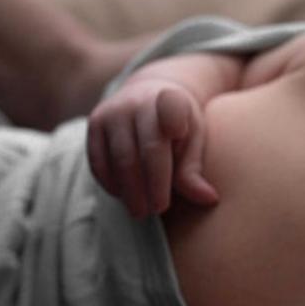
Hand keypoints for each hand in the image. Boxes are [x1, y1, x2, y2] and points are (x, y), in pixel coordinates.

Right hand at [87, 79, 218, 217]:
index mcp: (171, 100)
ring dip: (130, 191)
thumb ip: (194, 169)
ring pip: (119, 159)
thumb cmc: (178, 125)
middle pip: (145, 149)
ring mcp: (113, 111)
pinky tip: (123, 196)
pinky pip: (98, 160)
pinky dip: (110, 183)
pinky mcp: (95, 123)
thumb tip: (209, 200)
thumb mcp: (193, 139)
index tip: (178, 133)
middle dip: (151, 185)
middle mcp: (139, 101)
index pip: (171, 110)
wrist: (148, 94)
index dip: (173, 121)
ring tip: (141, 211)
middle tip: (157, 210)